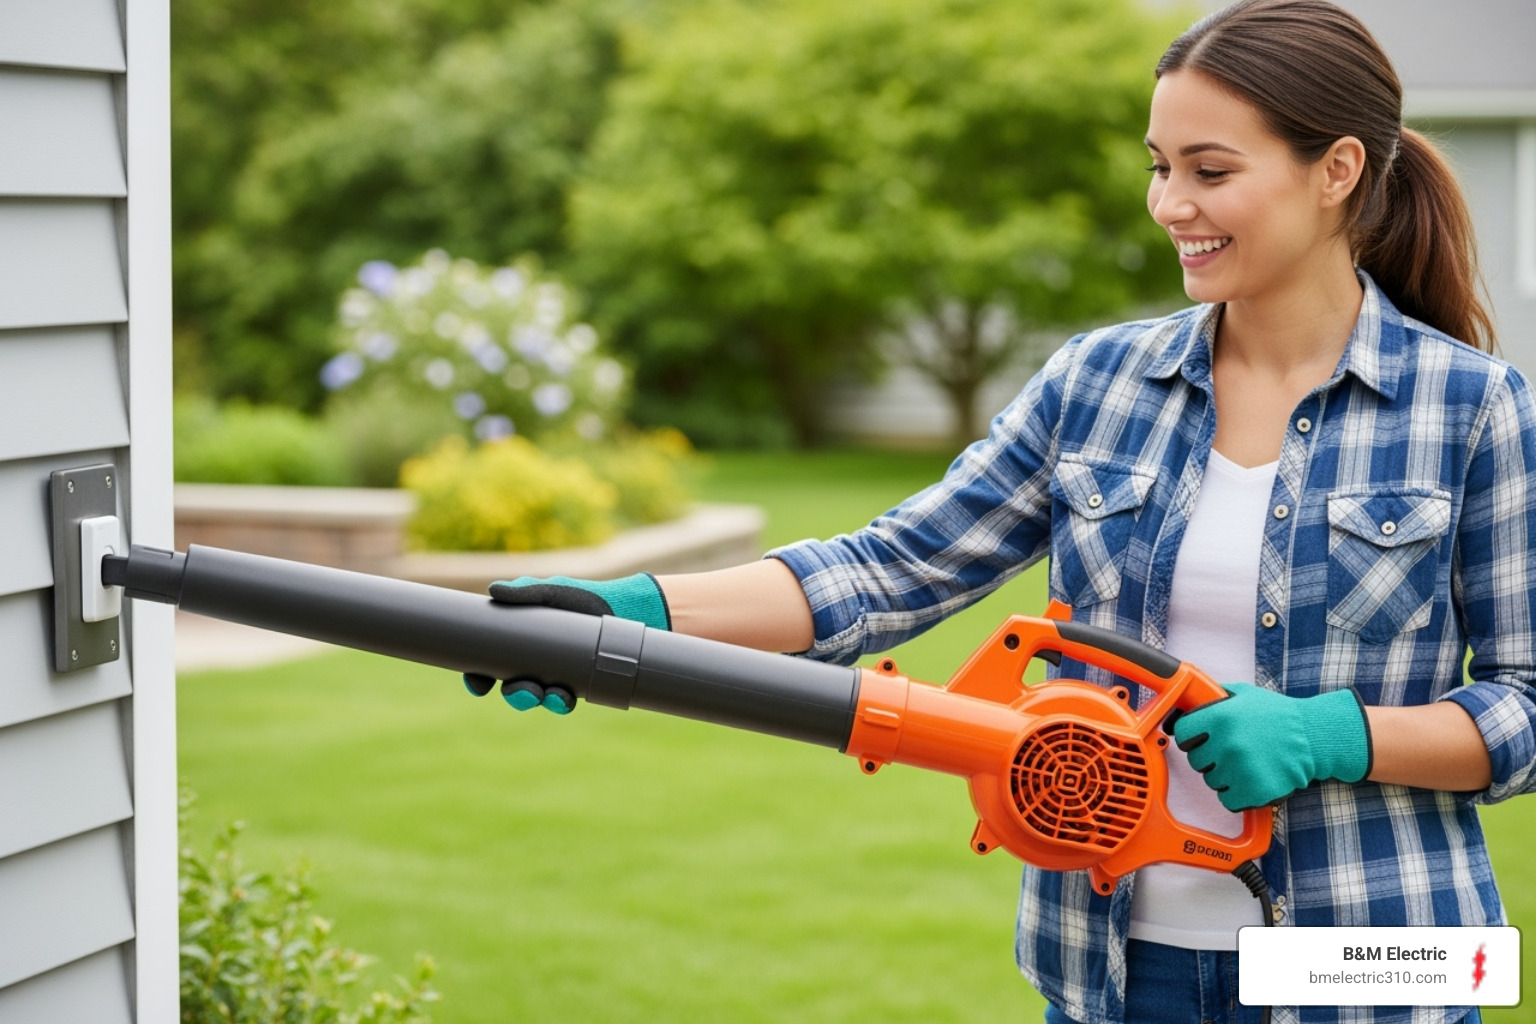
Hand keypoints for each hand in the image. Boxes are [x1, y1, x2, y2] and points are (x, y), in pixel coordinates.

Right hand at [466, 573, 669, 712]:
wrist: (623, 609)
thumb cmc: (583, 597)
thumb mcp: (553, 592)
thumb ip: (526, 592)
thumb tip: (493, 590)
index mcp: (520, 641)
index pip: (490, 663)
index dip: (478, 676)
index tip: (477, 684)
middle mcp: (534, 662)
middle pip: (512, 687)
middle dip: (513, 693)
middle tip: (520, 689)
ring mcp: (555, 675)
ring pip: (536, 698)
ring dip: (533, 700)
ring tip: (541, 694)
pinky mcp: (577, 683)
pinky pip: (562, 701)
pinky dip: (559, 702)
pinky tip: (562, 697)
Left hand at [1172, 683, 1372, 810]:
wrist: (1314, 738)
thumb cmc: (1277, 716)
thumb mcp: (1244, 695)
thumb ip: (1213, 697)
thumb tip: (1183, 700)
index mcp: (1221, 716)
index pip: (1183, 733)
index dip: (1191, 736)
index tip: (1201, 738)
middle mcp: (1229, 743)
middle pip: (1196, 761)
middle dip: (1210, 757)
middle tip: (1232, 750)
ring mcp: (1242, 769)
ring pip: (1211, 782)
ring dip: (1225, 776)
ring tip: (1247, 763)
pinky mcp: (1256, 791)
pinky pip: (1228, 800)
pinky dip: (1237, 795)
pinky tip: (1251, 780)